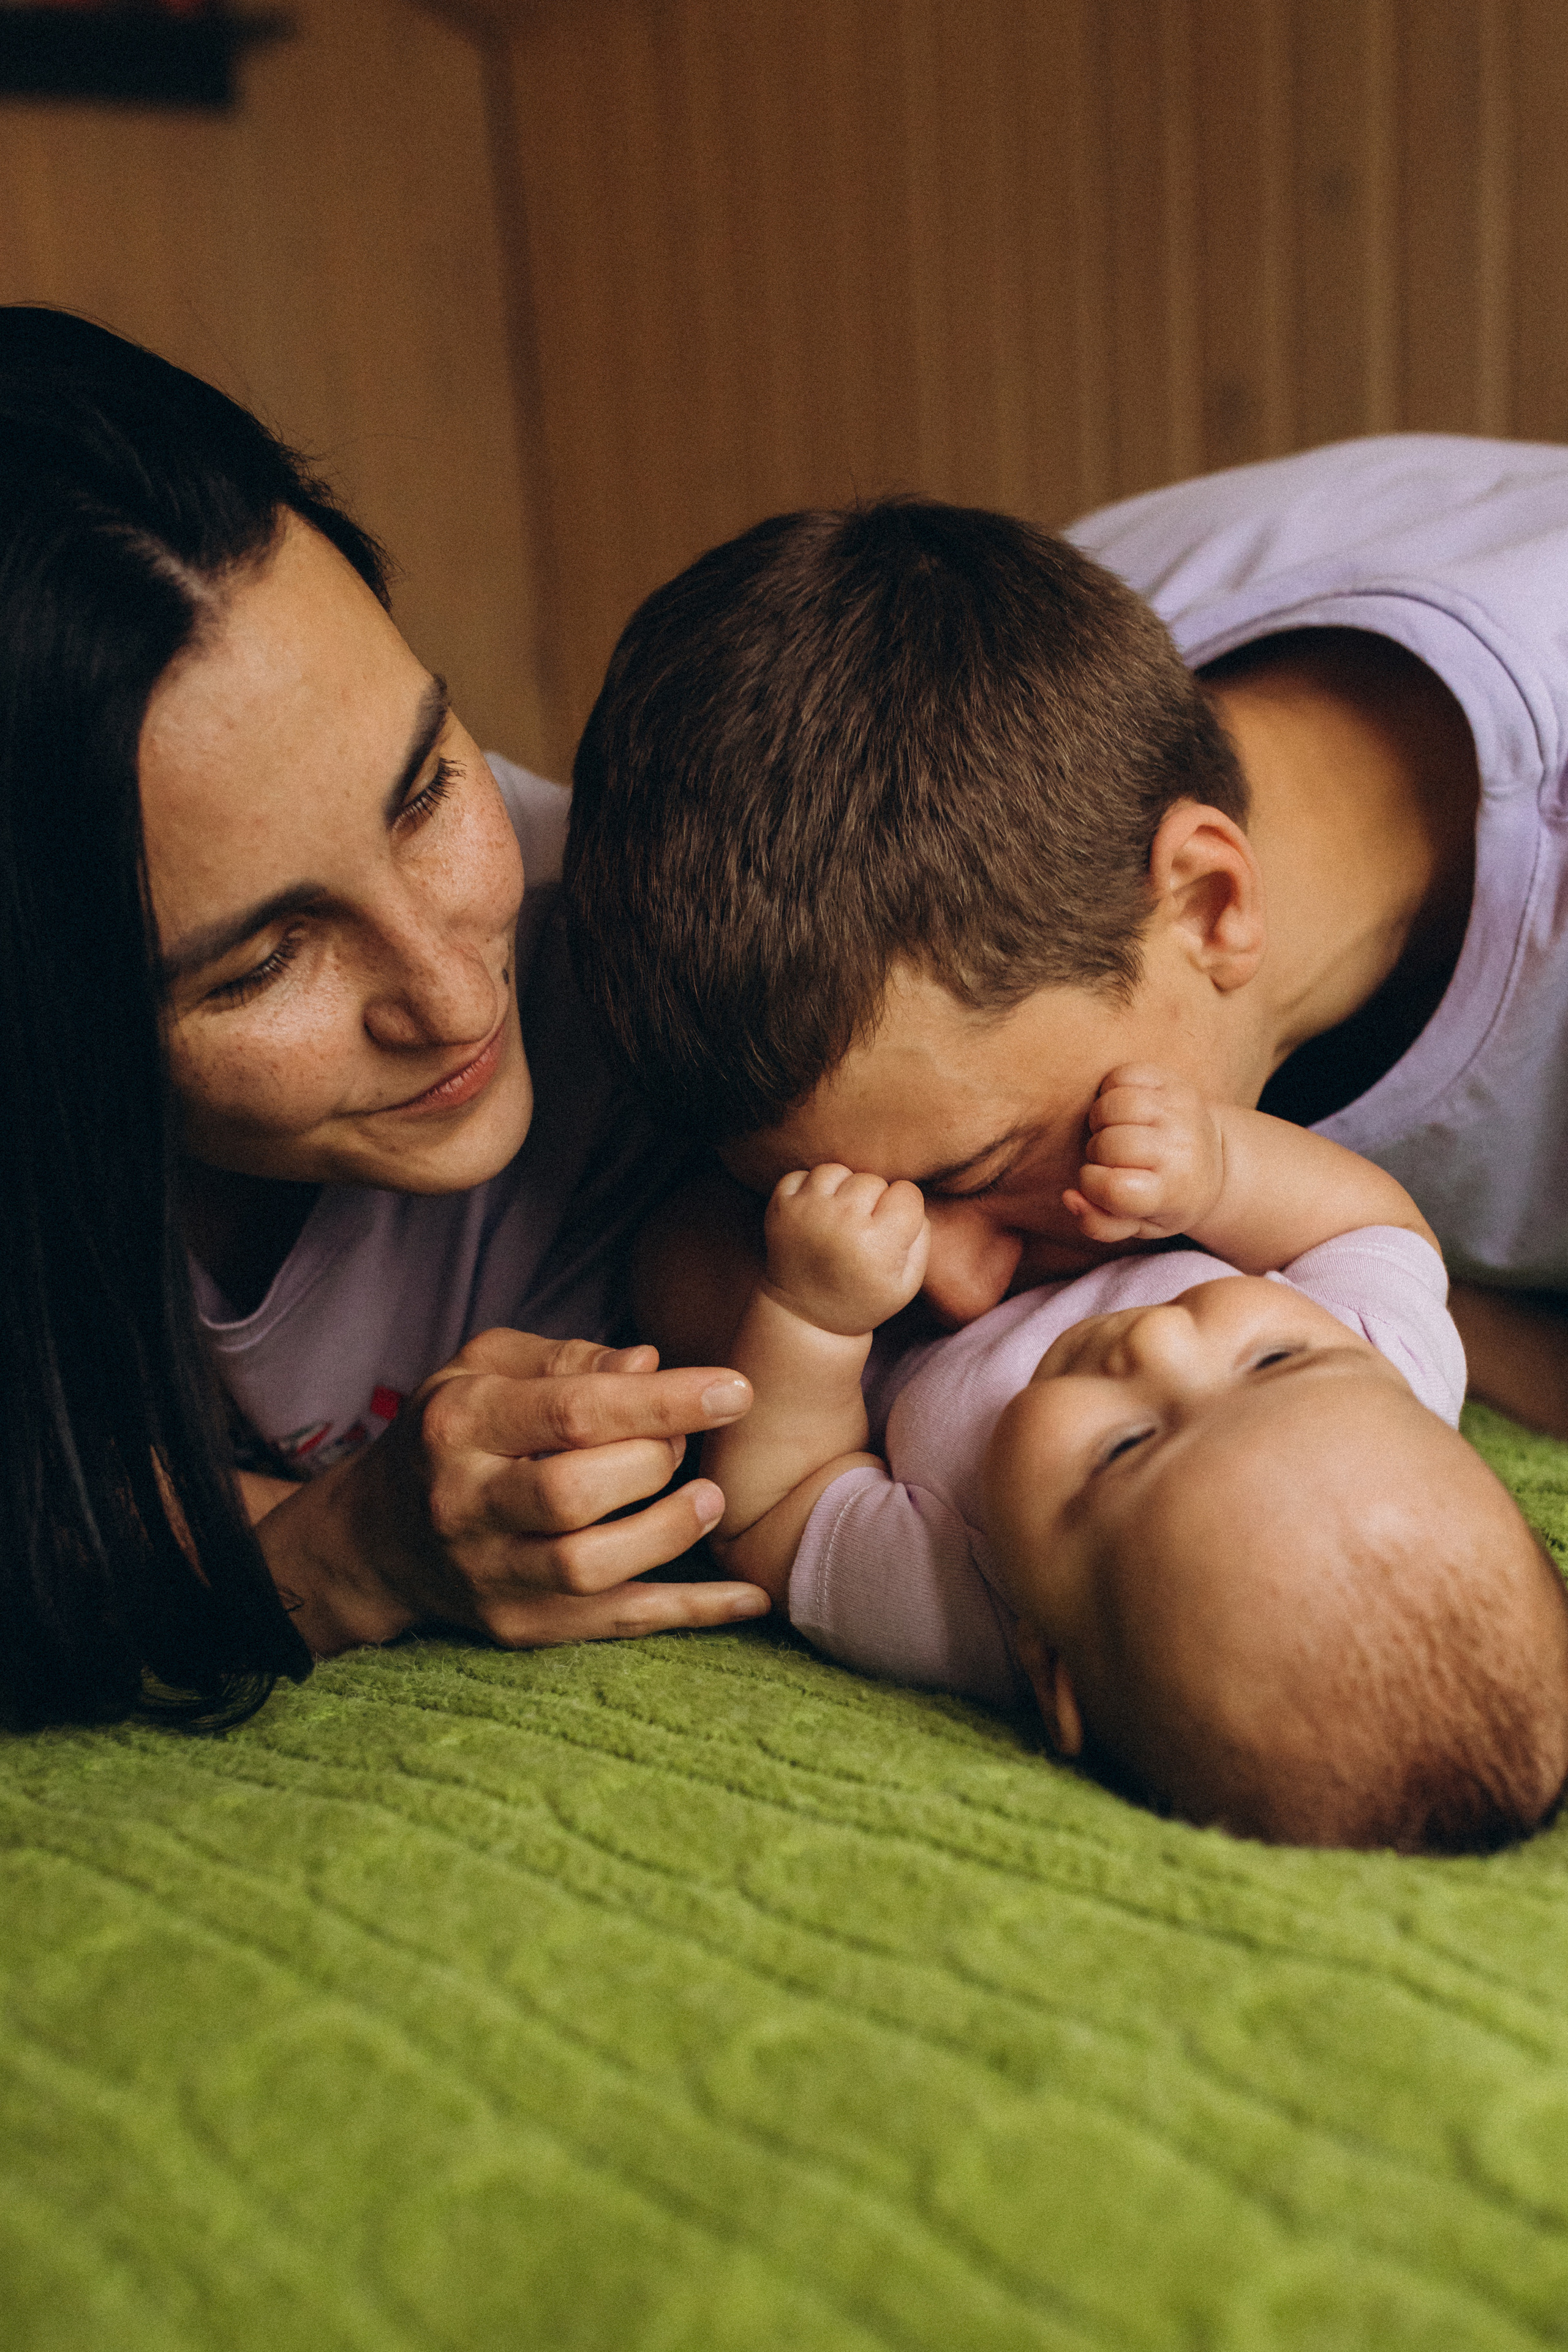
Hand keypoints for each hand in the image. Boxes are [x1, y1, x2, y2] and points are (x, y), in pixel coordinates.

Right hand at [254, 1329, 769, 1653]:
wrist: (377, 1538)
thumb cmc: (452, 1433)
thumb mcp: (486, 1369)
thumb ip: (568, 1359)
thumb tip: (649, 1363)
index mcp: (460, 1425)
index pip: (569, 1413)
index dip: (660, 1401)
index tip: (734, 1390)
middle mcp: (467, 1504)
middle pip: (572, 1493)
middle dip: (652, 1464)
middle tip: (686, 1444)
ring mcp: (490, 1575)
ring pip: (587, 1568)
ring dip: (666, 1533)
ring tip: (708, 1501)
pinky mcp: (519, 1626)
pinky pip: (614, 1624)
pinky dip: (690, 1613)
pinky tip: (751, 1597)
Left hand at [762, 1165, 930, 1334]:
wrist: (807, 1316)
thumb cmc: (864, 1297)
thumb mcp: (907, 1282)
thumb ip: (921, 1235)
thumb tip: (907, 1195)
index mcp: (877, 1243)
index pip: (907, 1192)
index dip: (903, 1210)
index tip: (892, 1230)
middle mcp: (841, 1221)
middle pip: (872, 1180)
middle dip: (873, 1200)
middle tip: (863, 1230)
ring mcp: (807, 1211)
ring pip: (837, 1171)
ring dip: (841, 1190)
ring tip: (839, 1219)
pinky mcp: (780, 1207)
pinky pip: (803, 1174)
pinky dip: (811, 1189)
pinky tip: (815, 1215)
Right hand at [1063, 1065, 1224, 1244]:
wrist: (1215, 1160)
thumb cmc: (1165, 1198)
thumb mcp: (1140, 1225)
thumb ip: (1099, 1223)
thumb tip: (1069, 1197)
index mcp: (1174, 1191)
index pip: (1114, 1188)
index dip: (1093, 1186)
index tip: (1102, 1185)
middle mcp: (1181, 1148)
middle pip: (1108, 1145)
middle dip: (1097, 1155)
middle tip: (1112, 1160)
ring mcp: (1179, 1110)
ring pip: (1111, 1106)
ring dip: (1101, 1122)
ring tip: (1115, 1133)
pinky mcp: (1172, 1082)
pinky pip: (1120, 1076)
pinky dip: (1111, 1091)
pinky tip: (1123, 1111)